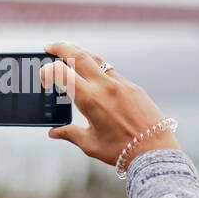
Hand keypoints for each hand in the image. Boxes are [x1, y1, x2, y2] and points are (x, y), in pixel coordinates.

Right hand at [39, 41, 179, 166]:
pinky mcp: (133, 87)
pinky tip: (94, 76)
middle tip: (50, 46)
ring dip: (81, 54)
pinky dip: (99, 69)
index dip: (47, 71)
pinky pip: (112, 71)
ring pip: (97, 59)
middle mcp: (104, 86)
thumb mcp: (90, 144)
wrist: (154, 150)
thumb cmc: (121, 150)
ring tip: (70, 55)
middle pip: (79, 55)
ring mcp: (121, 84)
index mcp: (89, 99)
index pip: (61, 72)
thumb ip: (70, 134)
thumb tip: (54, 133)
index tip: (44, 79)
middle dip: (61, 47)